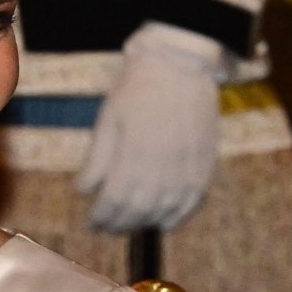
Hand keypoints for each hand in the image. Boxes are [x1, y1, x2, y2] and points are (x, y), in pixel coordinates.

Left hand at [77, 22, 224, 233]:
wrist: (180, 64)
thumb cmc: (137, 89)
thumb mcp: (108, 119)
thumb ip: (98, 159)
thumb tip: (84, 191)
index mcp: (135, 154)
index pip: (115, 201)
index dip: (102, 217)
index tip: (92, 222)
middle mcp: (164, 166)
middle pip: (139, 210)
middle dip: (119, 224)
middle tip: (106, 227)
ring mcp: (189, 167)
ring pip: (166, 210)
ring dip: (144, 223)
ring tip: (129, 225)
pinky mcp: (206, 164)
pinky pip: (194, 202)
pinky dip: (178, 217)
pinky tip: (163, 223)